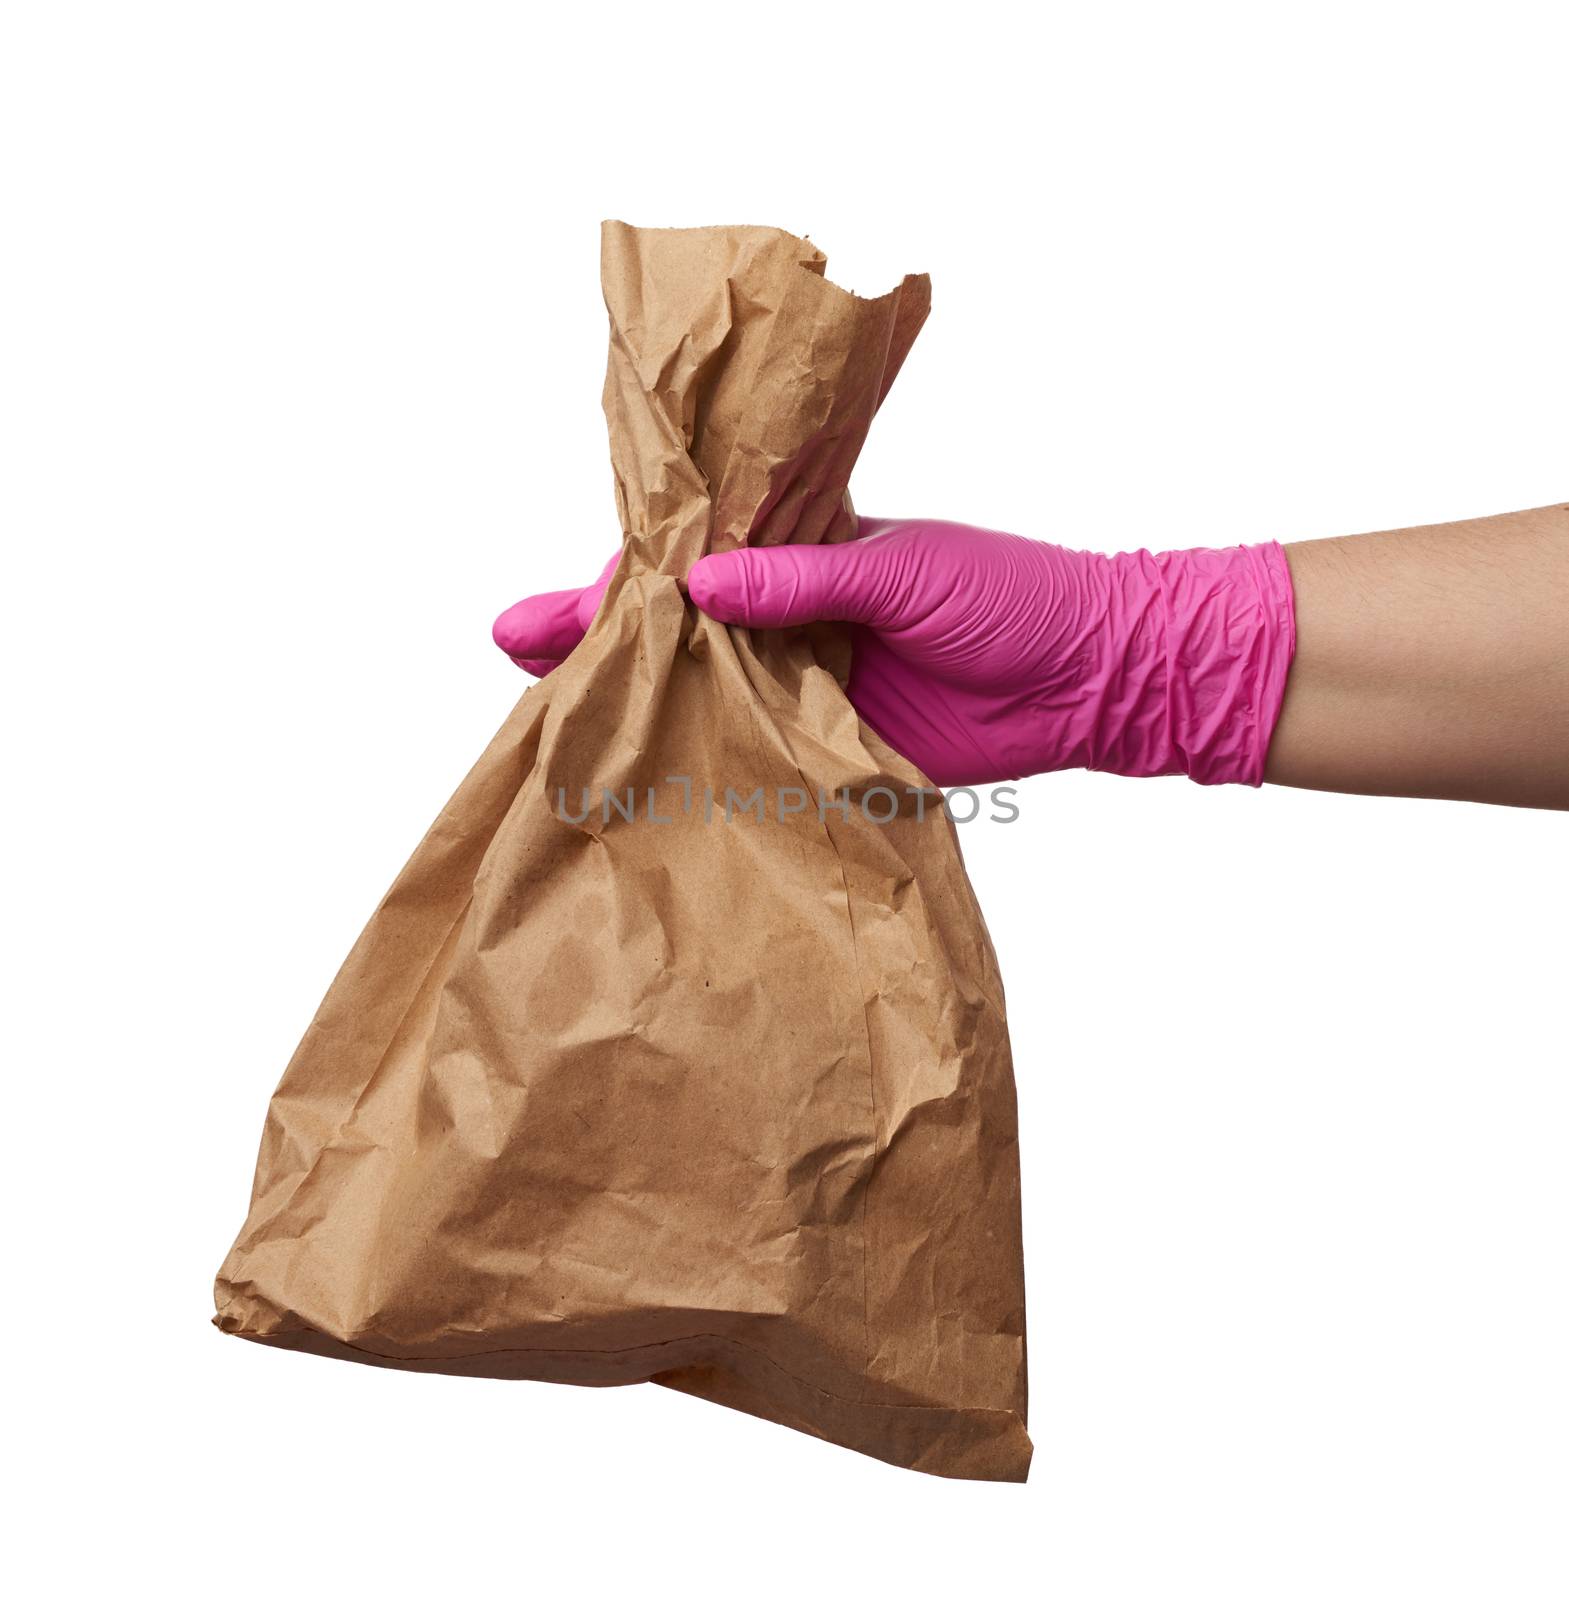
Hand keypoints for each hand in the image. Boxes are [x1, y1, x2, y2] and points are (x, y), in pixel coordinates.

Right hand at [493, 518, 1293, 787]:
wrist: (1092, 676)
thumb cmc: (1011, 597)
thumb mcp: (904, 569)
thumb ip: (804, 579)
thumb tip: (699, 583)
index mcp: (804, 552)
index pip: (691, 557)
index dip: (622, 578)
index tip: (553, 604)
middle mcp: (790, 619)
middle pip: (675, 627)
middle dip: (596, 639)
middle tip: (512, 646)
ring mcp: (805, 688)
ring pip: (703, 694)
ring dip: (634, 704)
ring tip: (550, 719)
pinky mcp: (831, 752)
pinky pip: (754, 757)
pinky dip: (700, 764)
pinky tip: (641, 776)